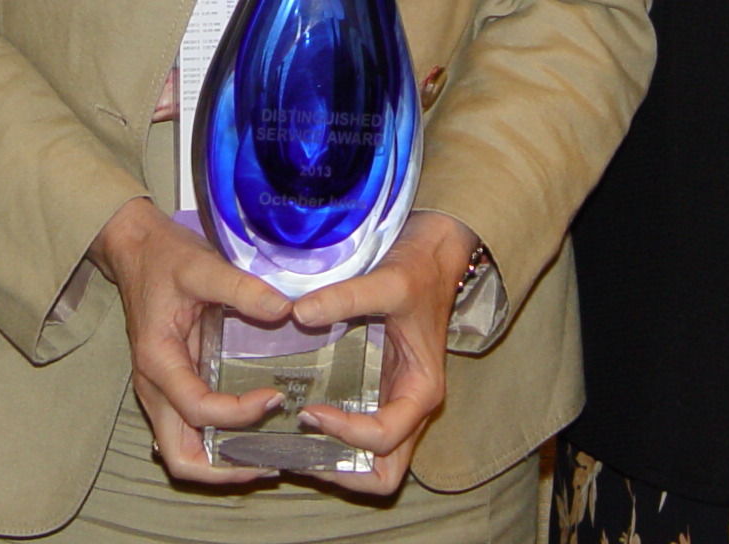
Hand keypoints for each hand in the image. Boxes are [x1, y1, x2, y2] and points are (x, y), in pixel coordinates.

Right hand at [87, 196, 290, 484]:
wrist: (134, 247)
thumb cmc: (165, 257)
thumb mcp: (203, 265)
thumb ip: (242, 289)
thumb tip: (285, 312)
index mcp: (158, 360)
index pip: (199, 410)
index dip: (240, 413)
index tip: (275, 396)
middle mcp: (154, 386)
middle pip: (180, 457)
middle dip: (224, 469)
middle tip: (269, 459)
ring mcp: (160, 390)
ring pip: (181, 452)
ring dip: (220, 462)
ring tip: (265, 454)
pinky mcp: (171, 385)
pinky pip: (189, 430)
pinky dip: (216, 443)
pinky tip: (250, 432)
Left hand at [280, 210, 481, 494]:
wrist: (433, 254)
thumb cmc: (418, 270)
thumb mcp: (387, 281)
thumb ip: (345, 297)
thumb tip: (297, 313)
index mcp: (421, 390)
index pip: (384, 439)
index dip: (345, 433)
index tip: (310, 409)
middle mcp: (411, 407)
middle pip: (385, 473)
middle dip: (343, 471)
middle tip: (301, 449)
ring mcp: (395, 402)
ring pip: (373, 462)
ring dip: (336, 462)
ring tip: (295, 441)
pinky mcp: (380, 391)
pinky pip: (361, 436)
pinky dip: (334, 440)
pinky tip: (302, 418)